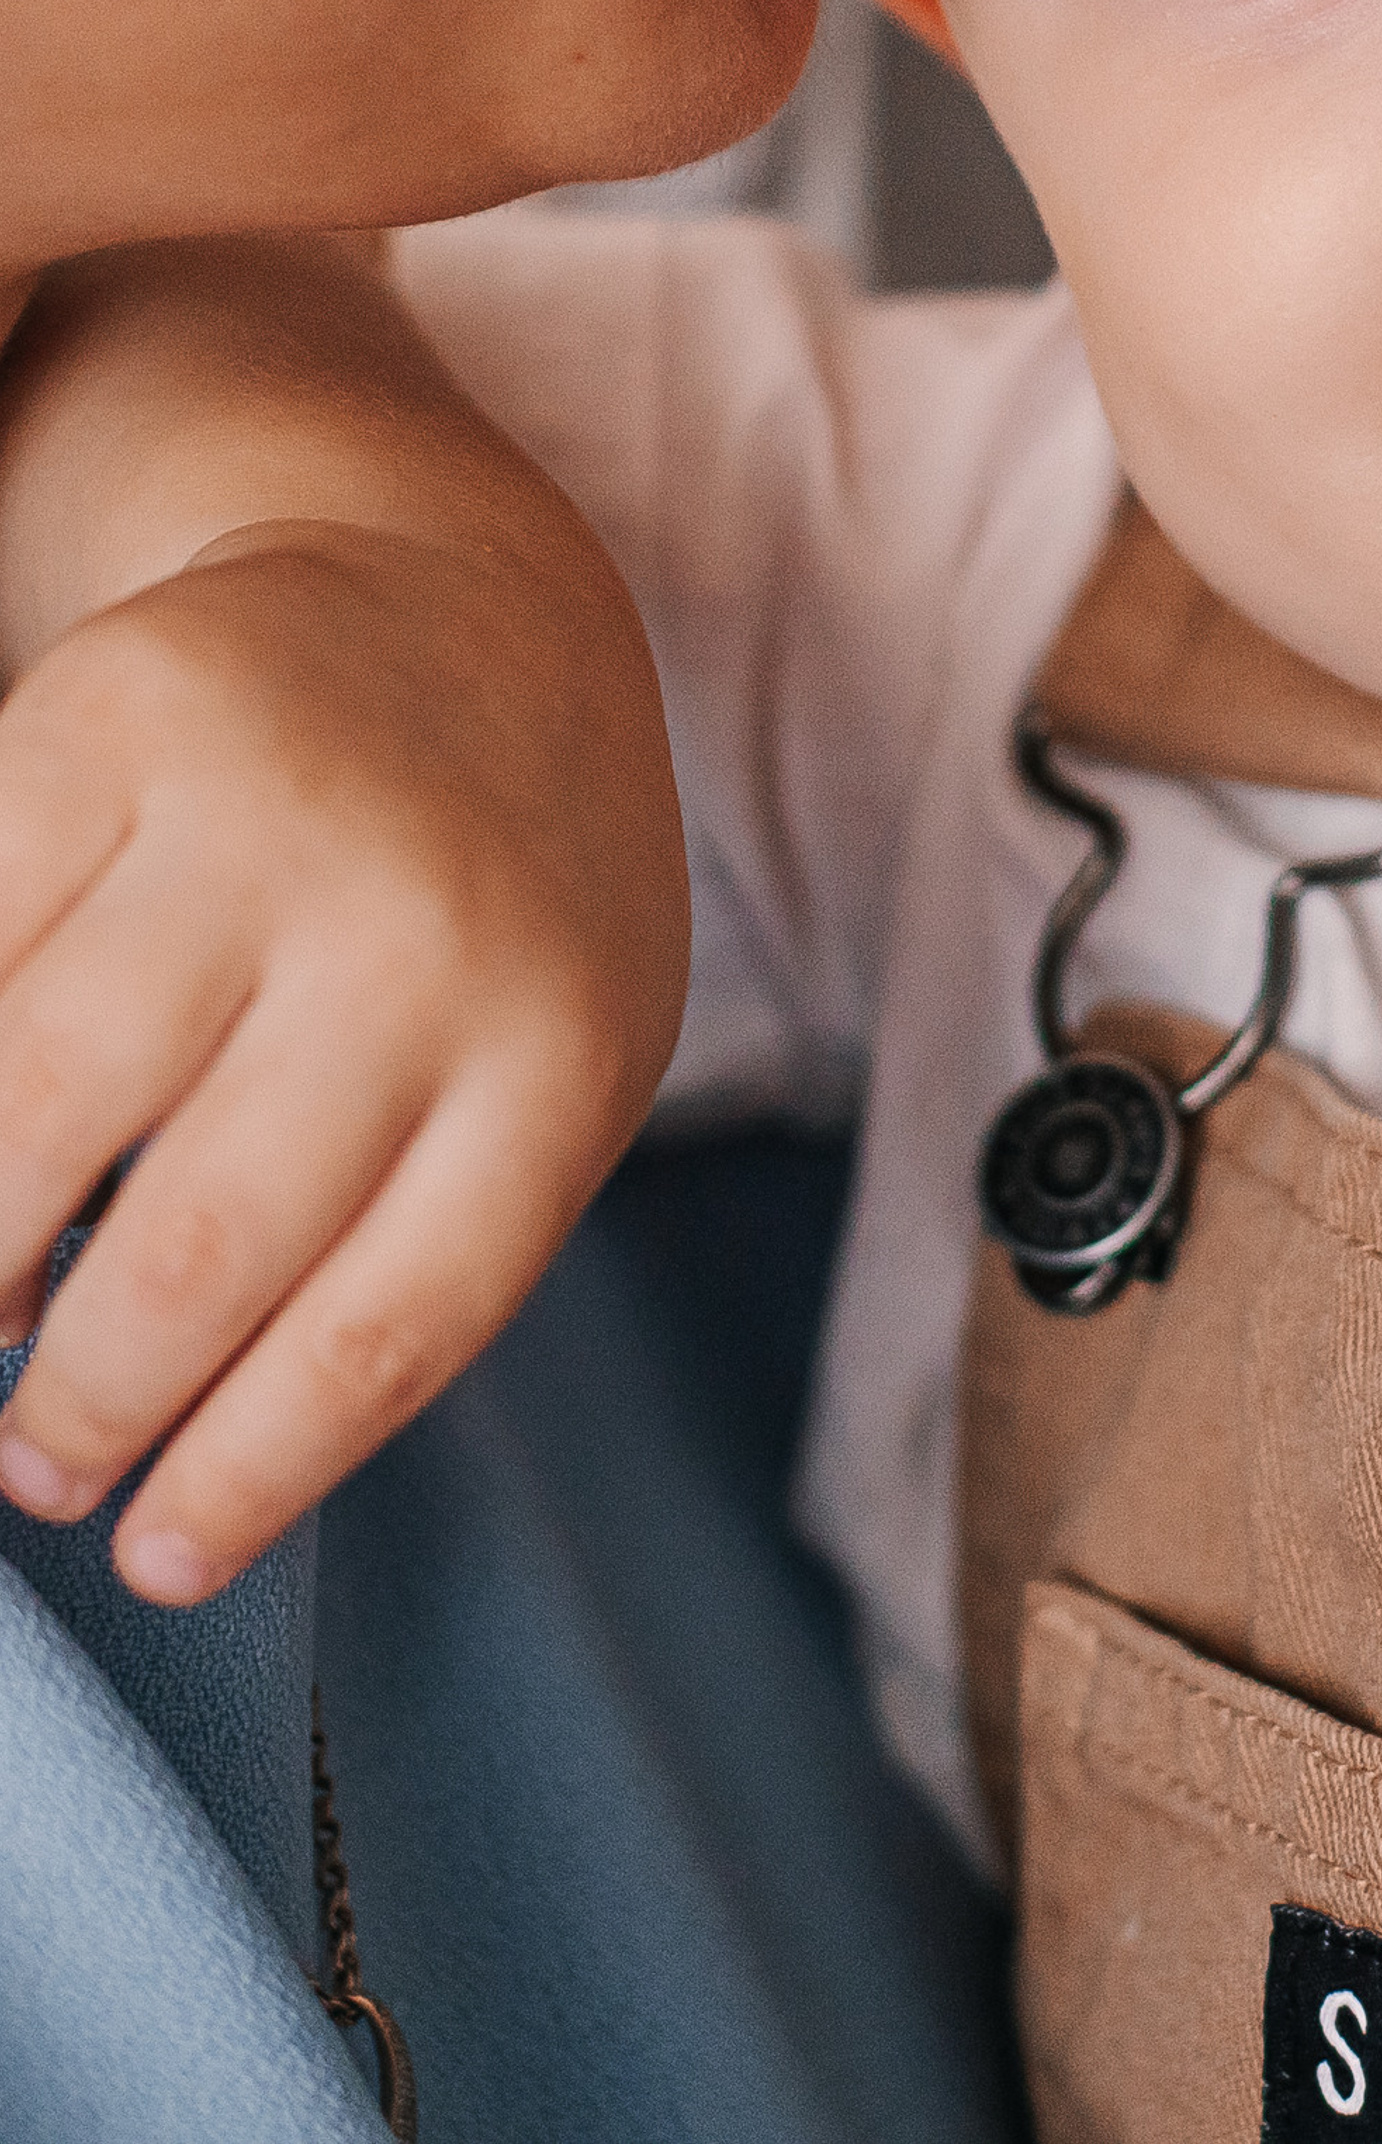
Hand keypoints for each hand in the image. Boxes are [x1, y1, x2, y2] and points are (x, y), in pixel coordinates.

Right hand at [0, 509, 685, 1599]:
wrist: (463, 595)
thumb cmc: (503, 892)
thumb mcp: (556, 1053)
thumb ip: (417, 1234)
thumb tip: (189, 1471)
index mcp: (559, 1047)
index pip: (386, 1326)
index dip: (244, 1474)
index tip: (154, 1557)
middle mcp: (419, 930)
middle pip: (201, 1246)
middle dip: (86, 1402)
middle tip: (43, 1460)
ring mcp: (259, 814)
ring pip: (35, 1107)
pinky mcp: (110, 717)